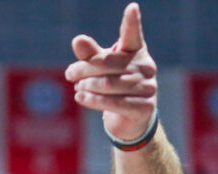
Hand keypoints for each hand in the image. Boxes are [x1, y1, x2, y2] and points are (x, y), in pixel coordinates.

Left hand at [65, 2, 156, 140]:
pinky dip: (93, 100)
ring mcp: (148, 88)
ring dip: (87, 86)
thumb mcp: (99, 68)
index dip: (131, 22)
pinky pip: (114, 103)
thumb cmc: (113, 85)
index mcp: (136, 52)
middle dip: (84, 68)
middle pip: (107, 64)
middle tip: (69, 74)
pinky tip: (80, 98)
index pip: (133, 35)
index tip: (131, 7)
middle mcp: (146, 67)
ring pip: (109, 85)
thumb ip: (90, 55)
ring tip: (78, 87)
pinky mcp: (144, 108)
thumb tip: (78, 40)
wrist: (129, 119)